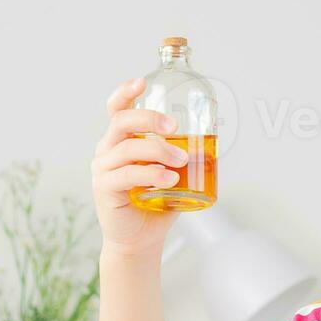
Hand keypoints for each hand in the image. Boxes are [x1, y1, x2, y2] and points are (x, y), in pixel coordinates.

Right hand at [91, 77, 183, 256]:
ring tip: (182, 161)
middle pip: (122, 122)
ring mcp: (103, 169)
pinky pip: (126, 175)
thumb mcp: (173, 170)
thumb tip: (216, 133)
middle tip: (176, 128)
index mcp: (122, 139)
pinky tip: (169, 179)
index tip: (143, 82)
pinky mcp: (104, 189)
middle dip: (150, 119)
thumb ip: (186, 151)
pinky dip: (150, 174)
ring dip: (158, 151)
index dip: (125, 92)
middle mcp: (108, 149)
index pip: (117, 109)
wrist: (143, 238)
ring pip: (127, 148)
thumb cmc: (158, 201)